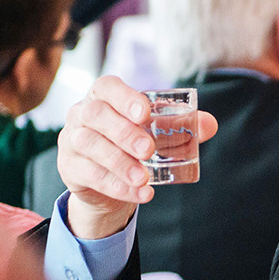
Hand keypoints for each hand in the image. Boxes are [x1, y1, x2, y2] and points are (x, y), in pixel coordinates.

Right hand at [56, 77, 217, 239]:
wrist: (110, 184)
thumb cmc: (133, 146)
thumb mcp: (157, 134)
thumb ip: (182, 127)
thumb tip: (209, 124)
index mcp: (104, 97)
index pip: (107, 87)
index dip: (125, 97)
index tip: (146, 113)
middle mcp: (82, 113)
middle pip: (95, 114)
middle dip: (124, 131)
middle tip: (149, 150)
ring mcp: (71, 139)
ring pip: (89, 144)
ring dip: (119, 162)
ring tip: (144, 178)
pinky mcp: (69, 167)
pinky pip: (88, 174)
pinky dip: (116, 185)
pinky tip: (139, 193)